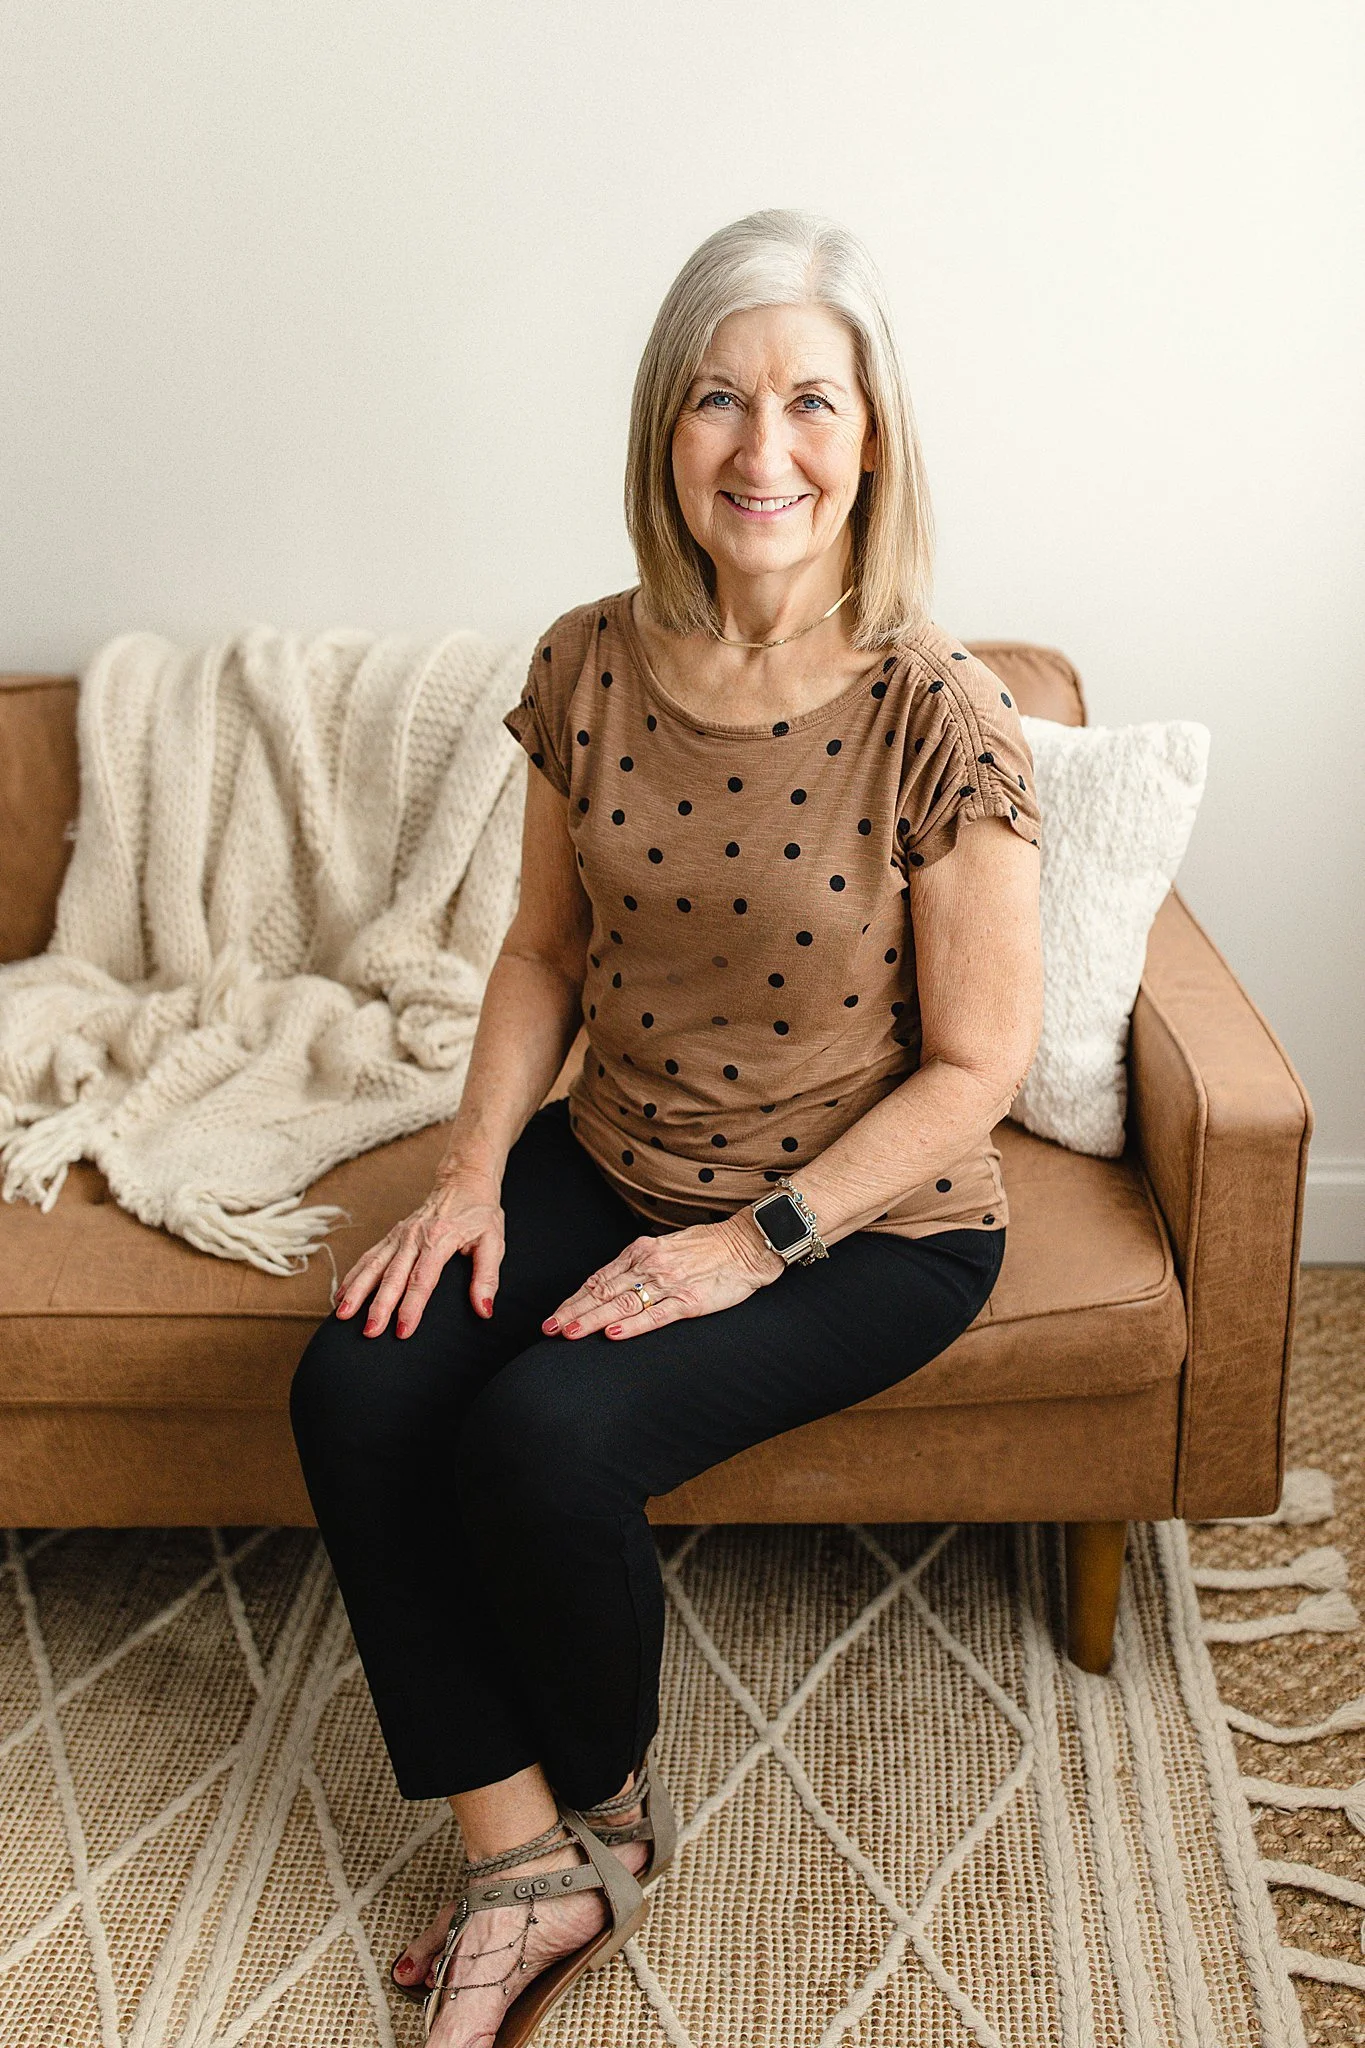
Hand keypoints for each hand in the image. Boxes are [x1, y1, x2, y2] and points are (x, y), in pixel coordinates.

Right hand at [333, 1166, 503, 1339]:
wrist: (463, 1181)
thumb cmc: (479, 1213)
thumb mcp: (493, 1242)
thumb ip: (487, 1277)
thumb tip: (484, 1310)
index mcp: (440, 1239)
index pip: (423, 1279)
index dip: (412, 1306)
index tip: (403, 1330)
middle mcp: (414, 1237)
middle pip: (393, 1276)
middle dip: (379, 1306)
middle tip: (370, 1331)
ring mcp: (399, 1235)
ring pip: (373, 1265)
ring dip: (357, 1291)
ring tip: (342, 1315)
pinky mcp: (392, 1236)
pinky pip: (368, 1257)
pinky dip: (353, 1276)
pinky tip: (341, 1295)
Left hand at [543, 1210, 785, 1342]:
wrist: (747, 1245)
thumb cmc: (707, 1247)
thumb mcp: (665, 1247)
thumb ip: (639, 1264)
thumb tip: (612, 1284)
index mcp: (640, 1251)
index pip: (598, 1278)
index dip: (573, 1298)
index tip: (553, 1316)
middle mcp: (649, 1265)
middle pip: (602, 1292)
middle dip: (572, 1311)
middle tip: (548, 1329)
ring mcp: (668, 1283)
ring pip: (621, 1304)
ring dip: (592, 1320)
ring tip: (569, 1333)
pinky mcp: (689, 1301)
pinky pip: (656, 1315)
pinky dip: (633, 1326)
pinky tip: (613, 1334)